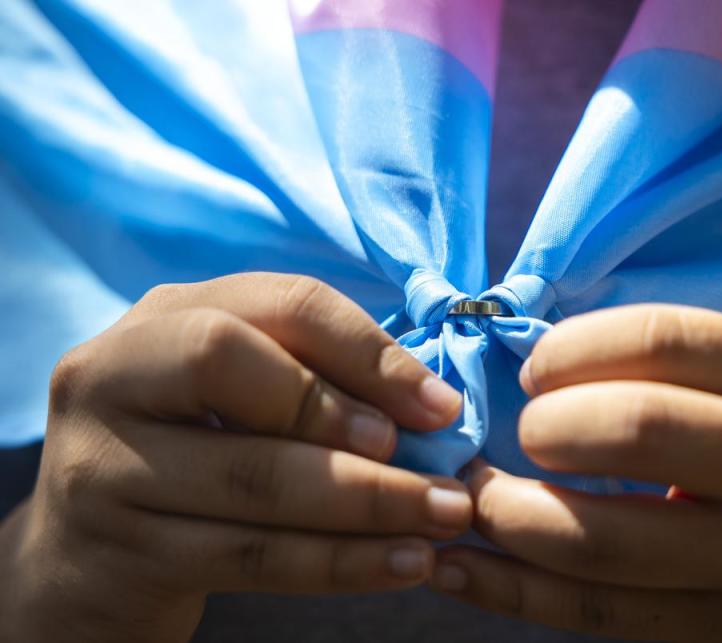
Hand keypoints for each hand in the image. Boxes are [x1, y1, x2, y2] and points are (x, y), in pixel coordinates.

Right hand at [0, 273, 469, 642]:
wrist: (91, 561)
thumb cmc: (195, 460)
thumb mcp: (241, 399)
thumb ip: (316, 380)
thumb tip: (434, 406)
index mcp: (165, 316)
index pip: (280, 304)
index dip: (368, 350)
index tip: (441, 406)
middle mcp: (113, 373)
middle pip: (233, 366)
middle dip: (348, 417)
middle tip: (433, 466)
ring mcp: (100, 461)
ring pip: (251, 475)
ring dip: (369, 501)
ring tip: (444, 517)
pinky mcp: (114, 548)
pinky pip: (248, 554)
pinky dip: (340, 561)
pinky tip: (403, 564)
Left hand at [431, 304, 721, 641]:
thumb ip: (691, 367)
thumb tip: (549, 363)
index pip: (664, 340)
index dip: (573, 348)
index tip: (534, 369)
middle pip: (631, 432)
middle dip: (541, 429)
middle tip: (520, 435)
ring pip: (600, 542)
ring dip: (506, 516)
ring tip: (467, 499)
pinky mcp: (721, 631)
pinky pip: (597, 616)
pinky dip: (511, 593)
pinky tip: (457, 570)